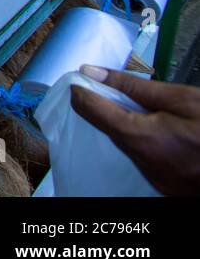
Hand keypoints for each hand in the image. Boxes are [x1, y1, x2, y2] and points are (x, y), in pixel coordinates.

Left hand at [71, 65, 199, 195]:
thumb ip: (132, 85)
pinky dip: (145, 141)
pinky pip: (144, 158)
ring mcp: (155, 178)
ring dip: (128, 124)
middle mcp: (142, 163)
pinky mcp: (166, 186)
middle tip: (117, 87)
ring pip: (126, 145)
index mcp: (140, 138)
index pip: (91, 111)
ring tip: (150, 109)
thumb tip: (93, 71)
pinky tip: (163, 130)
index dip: (81, 91)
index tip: (80, 78)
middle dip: (108, 106)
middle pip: (108, 129)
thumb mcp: (179, 97)